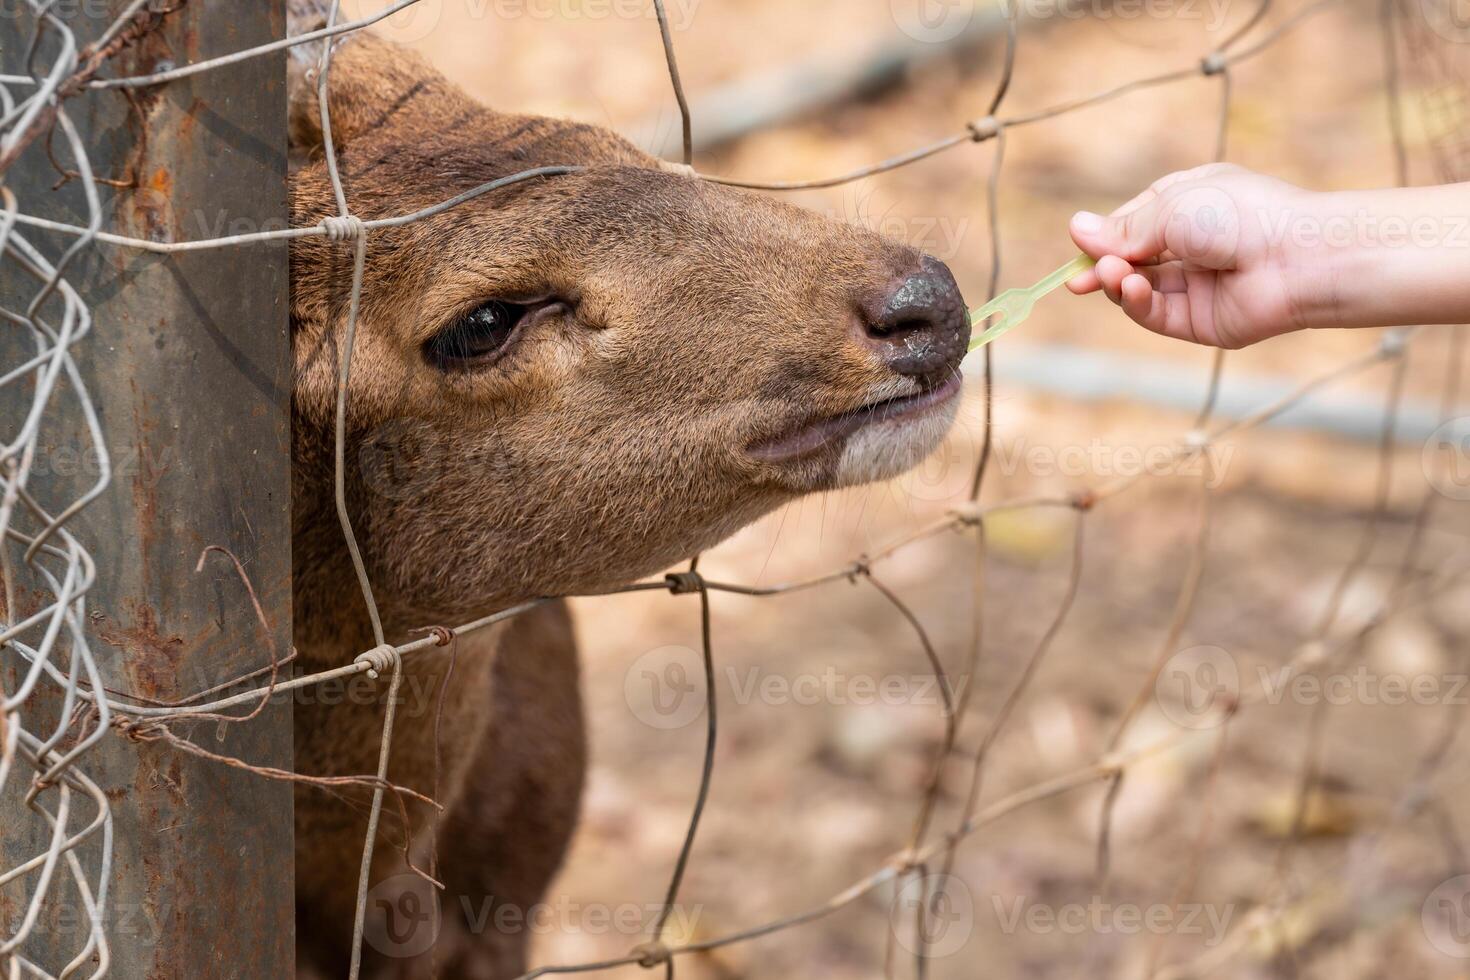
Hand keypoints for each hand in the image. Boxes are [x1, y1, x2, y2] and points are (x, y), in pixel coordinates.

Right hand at [1065, 163, 1310, 348]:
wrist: (1298, 256)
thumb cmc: (1242, 215)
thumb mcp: (1173, 208)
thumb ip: (1124, 229)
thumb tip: (1076, 229)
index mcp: (1188, 206)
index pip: (1133, 224)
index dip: (1106, 237)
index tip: (1081, 244)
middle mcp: (1191, 246)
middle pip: (1132, 261)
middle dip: (1103, 268)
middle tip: (1076, 280)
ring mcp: (1195, 286)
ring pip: (1139, 290)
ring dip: (1119, 284)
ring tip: (1113, 276)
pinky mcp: (1200, 321)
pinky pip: (1157, 314)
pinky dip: (1137, 304)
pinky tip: (1131, 289)